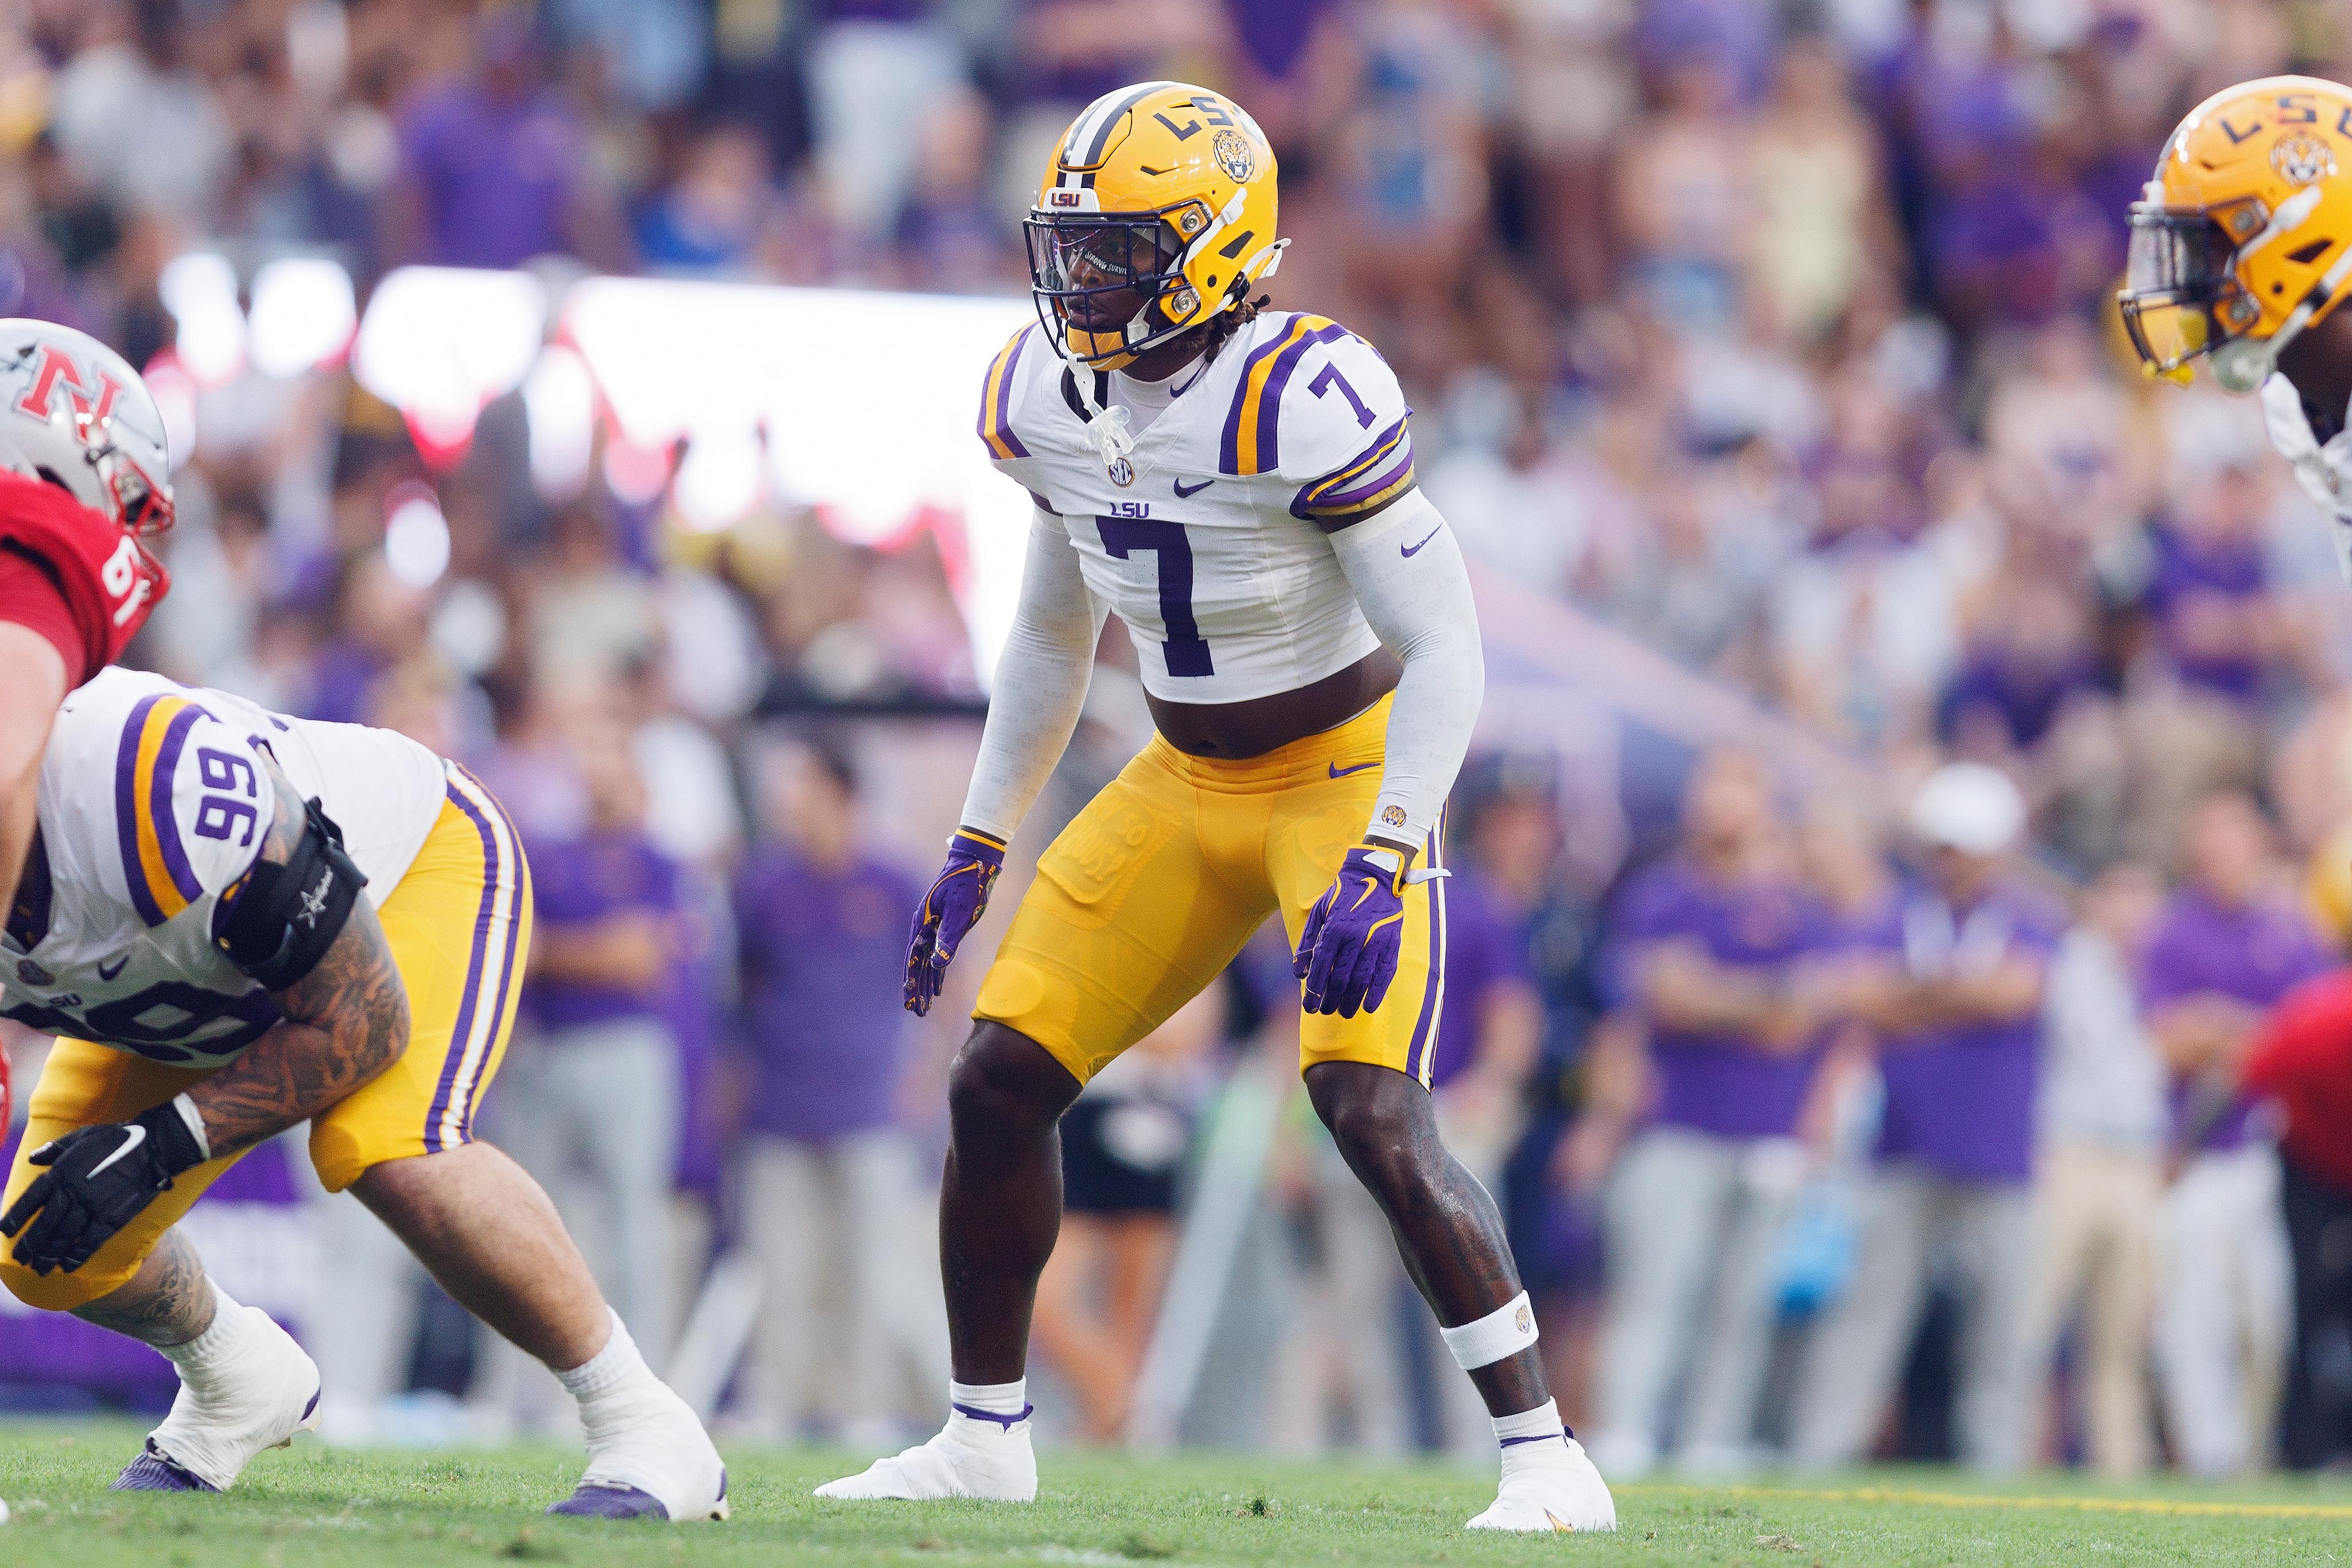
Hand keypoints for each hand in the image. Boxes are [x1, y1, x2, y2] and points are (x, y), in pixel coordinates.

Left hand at [0, 1098, 206, 1274]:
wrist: (155, 1146)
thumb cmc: (118, 1138)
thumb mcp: (82, 1135)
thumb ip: (55, 1149)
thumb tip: (31, 1159)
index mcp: (62, 1171)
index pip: (30, 1200)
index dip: (16, 1217)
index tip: (5, 1233)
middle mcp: (73, 1192)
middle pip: (44, 1225)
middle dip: (30, 1245)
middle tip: (20, 1260)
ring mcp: (92, 1207)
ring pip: (63, 1237)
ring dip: (48, 1256)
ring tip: (39, 1269)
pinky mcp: (112, 1218)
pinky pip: (89, 1243)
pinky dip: (76, 1257)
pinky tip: (67, 1267)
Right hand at [904, 829, 1006, 1015]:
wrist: (973, 861)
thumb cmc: (967, 884)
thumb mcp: (960, 913)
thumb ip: (948, 939)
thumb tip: (936, 964)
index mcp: (922, 923)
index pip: (914, 959)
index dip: (911, 982)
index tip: (909, 1002)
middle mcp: (923, 927)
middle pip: (917, 964)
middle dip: (917, 989)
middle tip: (916, 1012)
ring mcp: (932, 927)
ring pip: (927, 961)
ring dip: (926, 984)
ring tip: (925, 1006)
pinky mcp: (943, 926)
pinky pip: (937, 954)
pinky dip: (937, 971)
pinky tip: (939, 987)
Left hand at [1293, 845, 1413, 1017]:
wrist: (1376, 876)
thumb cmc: (1342, 896)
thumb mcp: (1319, 913)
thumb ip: (1308, 943)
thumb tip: (1299, 974)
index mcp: (1335, 928)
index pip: (1322, 967)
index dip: (1315, 990)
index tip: (1309, 1006)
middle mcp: (1356, 936)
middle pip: (1341, 978)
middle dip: (1331, 1000)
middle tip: (1324, 1012)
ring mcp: (1377, 941)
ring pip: (1363, 980)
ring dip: (1352, 1001)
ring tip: (1344, 1013)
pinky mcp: (1393, 943)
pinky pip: (1385, 974)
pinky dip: (1377, 993)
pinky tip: (1369, 1006)